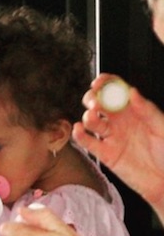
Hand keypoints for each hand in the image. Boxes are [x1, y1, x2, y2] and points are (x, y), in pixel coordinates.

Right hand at [76, 73, 163, 207]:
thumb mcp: (163, 127)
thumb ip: (148, 110)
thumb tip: (132, 93)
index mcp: (135, 111)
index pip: (116, 92)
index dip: (106, 84)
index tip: (99, 82)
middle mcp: (120, 122)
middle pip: (99, 105)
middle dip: (92, 100)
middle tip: (94, 102)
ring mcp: (111, 137)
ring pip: (92, 122)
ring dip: (88, 117)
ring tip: (92, 117)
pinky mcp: (105, 154)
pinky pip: (88, 143)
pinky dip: (80, 136)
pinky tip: (79, 129)